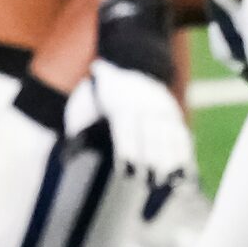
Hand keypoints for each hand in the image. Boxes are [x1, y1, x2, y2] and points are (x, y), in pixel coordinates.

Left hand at [72, 62, 197, 200]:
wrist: (136, 65)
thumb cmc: (105, 93)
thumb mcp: (88, 102)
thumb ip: (77, 125)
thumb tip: (64, 157)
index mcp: (122, 102)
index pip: (125, 128)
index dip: (126, 150)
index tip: (125, 171)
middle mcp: (145, 103)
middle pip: (150, 134)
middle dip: (150, 158)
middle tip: (146, 181)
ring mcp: (163, 108)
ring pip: (168, 135)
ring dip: (169, 159)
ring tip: (163, 182)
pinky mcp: (175, 114)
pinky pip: (180, 134)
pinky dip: (183, 153)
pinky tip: (181, 172)